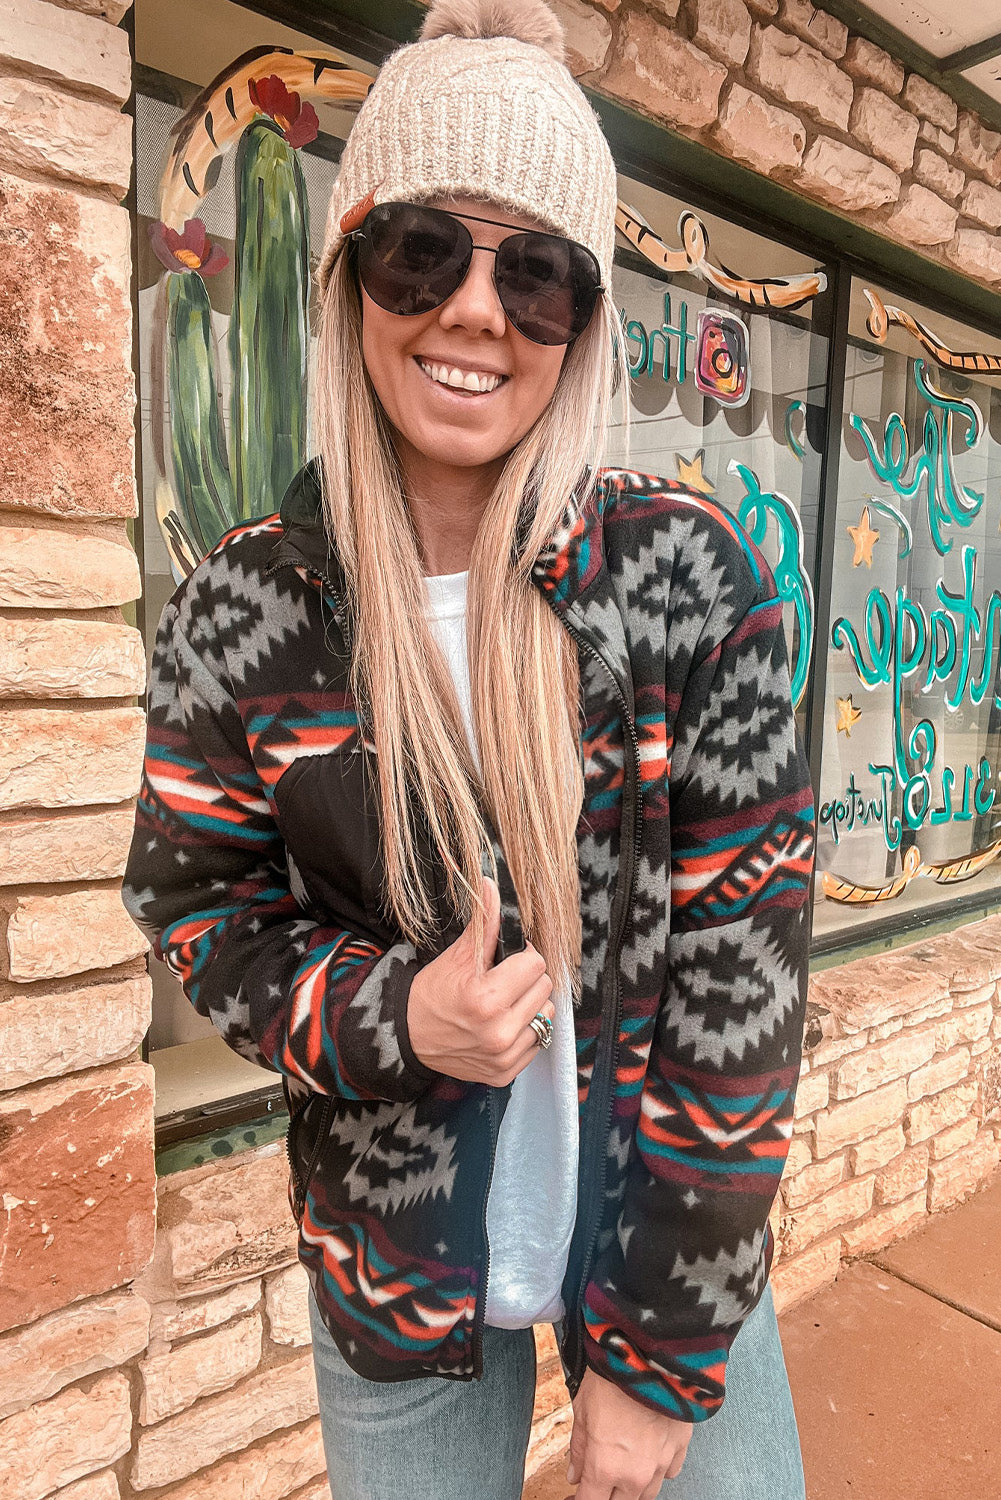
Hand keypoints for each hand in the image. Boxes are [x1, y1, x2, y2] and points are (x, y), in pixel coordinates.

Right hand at [407, 876, 554, 1085]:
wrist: (407, 1036)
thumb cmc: (433, 992)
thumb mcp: (456, 955)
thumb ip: (483, 921)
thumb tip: (491, 884)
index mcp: (486, 999)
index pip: (535, 964)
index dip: (523, 957)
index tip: (508, 960)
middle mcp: (498, 1032)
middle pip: (545, 989)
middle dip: (527, 980)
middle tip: (503, 981)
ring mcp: (503, 1057)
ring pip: (546, 1016)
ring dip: (531, 1006)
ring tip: (505, 1003)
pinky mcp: (505, 1074)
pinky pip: (537, 1043)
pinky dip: (524, 1032)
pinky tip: (502, 1025)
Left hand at [566, 1366, 692, 1498]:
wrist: (649, 1354)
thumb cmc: (613, 1377)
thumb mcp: (582, 1410)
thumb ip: (579, 1448)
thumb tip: (575, 1473)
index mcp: (605, 1467)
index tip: (575, 1494)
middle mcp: (635, 1474)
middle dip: (606, 1494)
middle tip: (599, 1479)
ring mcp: (661, 1463)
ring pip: (647, 1494)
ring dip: (632, 1487)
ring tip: (623, 1468)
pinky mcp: (680, 1448)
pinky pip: (670, 1472)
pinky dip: (659, 1469)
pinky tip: (649, 1454)